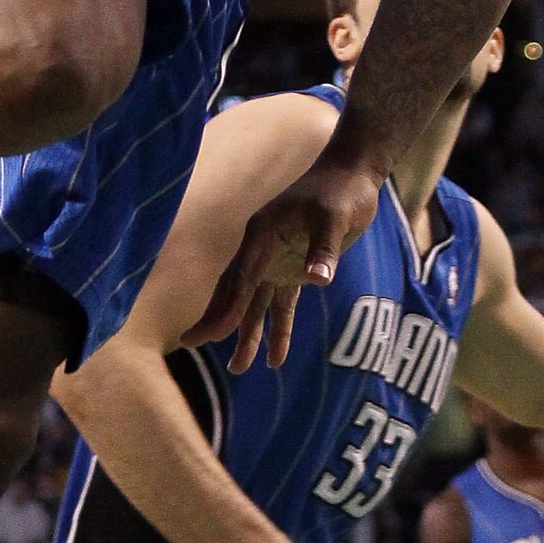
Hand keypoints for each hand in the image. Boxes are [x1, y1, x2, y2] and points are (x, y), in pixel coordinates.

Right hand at [185, 139, 385, 372]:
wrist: (352, 174)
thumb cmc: (341, 191)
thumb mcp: (334, 216)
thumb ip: (324, 248)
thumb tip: (318, 279)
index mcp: (261, 234)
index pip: (238, 278)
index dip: (223, 308)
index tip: (207, 334)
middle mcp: (261, 249)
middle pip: (235, 292)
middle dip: (218, 321)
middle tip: (191, 345)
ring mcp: (276, 260)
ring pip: (255, 304)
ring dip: (248, 334)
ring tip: (239, 368)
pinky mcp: (294, 268)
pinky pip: (281, 304)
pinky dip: (279, 329)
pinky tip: (276, 359)